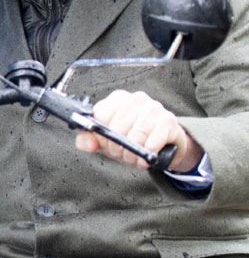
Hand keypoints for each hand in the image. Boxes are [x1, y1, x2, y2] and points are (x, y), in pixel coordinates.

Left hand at [74, 89, 202, 171]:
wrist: (165, 146)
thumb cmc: (130, 139)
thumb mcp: (105, 140)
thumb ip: (88, 140)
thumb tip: (88, 143)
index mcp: (117, 99)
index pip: (100, 116)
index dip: (101, 136)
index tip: (106, 144)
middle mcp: (135, 99)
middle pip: (116, 128)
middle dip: (116, 149)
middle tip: (122, 155)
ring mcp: (153, 108)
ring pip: (134, 138)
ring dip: (132, 155)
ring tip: (134, 158)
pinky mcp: (168, 120)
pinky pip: (150, 144)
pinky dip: (146, 156)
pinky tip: (147, 157)